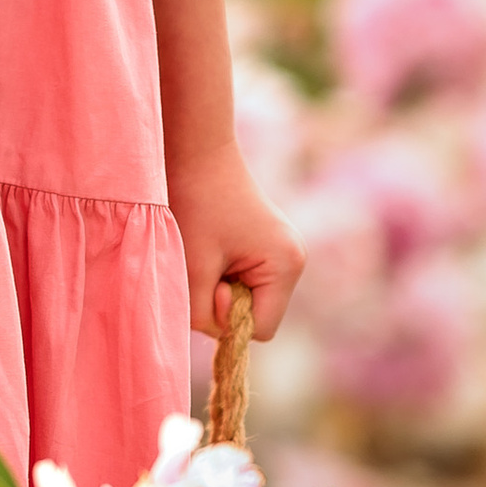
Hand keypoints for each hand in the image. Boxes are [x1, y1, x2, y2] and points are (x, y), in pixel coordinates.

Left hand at [164, 134, 304, 340]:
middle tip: (202, 267)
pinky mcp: (267, 246)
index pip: (261, 330)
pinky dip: (222, 275)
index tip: (207, 286)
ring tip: (206, 253)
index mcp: (286, 266)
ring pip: (248, 300)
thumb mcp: (191, 267)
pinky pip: (244, 281)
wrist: (196, 153)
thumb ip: (199, 312)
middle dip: (223, 304)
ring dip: (219, 288)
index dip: (228, 321)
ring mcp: (283, 253)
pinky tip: (211, 249)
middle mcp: (293, 261)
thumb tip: (213, 333)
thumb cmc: (194, 205)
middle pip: (256, 316)